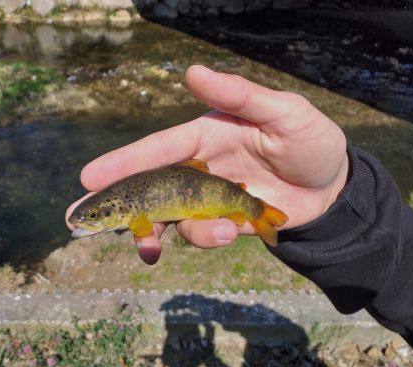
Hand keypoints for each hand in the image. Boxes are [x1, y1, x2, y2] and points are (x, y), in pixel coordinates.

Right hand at [66, 65, 348, 263]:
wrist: (332, 188)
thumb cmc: (310, 141)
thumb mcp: (284, 112)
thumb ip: (240, 95)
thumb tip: (191, 72)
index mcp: (206, 136)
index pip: (158, 149)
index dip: (124, 162)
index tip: (89, 177)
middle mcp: (199, 167)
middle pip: (149, 186)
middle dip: (116, 204)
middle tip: (80, 224)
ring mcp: (207, 198)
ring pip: (169, 217)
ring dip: (159, 233)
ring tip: (158, 248)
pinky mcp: (221, 223)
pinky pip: (199, 235)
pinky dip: (203, 239)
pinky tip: (226, 234)